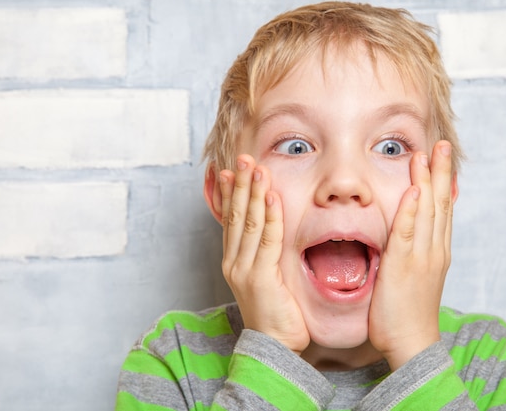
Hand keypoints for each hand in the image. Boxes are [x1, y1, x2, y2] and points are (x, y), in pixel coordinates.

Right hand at [219, 154, 309, 353]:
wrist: (273, 348)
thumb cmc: (275, 314)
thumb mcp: (265, 279)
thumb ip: (264, 255)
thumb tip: (270, 232)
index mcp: (234, 261)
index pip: (230, 221)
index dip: (230, 194)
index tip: (231, 170)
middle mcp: (233, 262)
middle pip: (236, 216)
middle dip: (240, 184)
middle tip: (243, 158)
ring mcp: (243, 270)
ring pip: (248, 223)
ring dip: (253, 192)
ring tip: (255, 167)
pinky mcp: (258, 278)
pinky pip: (267, 240)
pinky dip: (269, 216)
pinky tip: (270, 195)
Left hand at [368, 141, 454, 369]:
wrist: (412, 342)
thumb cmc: (409, 311)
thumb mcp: (417, 274)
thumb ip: (415, 250)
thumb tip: (409, 231)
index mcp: (436, 250)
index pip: (443, 209)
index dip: (442, 181)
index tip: (441, 158)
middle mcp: (433, 249)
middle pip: (440, 204)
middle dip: (441, 172)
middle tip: (442, 145)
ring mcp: (421, 256)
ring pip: (427, 212)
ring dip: (427, 182)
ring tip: (427, 155)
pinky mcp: (403, 265)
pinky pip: (408, 233)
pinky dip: (412, 211)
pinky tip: (414, 192)